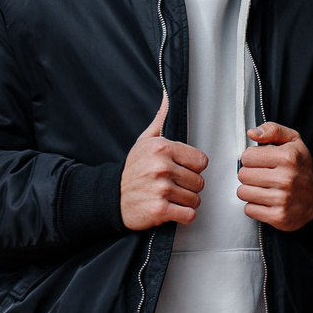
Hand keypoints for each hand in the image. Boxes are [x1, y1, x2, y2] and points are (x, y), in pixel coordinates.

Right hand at [121, 95, 207, 229]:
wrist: (111, 197)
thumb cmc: (132, 169)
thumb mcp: (144, 140)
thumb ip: (161, 119)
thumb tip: (168, 96)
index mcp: (162, 148)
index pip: (201, 161)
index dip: (193, 168)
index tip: (181, 170)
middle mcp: (162, 167)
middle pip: (199, 182)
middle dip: (188, 187)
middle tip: (173, 185)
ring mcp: (161, 189)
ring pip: (195, 200)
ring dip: (185, 202)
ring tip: (170, 197)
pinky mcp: (160, 210)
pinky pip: (189, 215)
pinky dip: (183, 216)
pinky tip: (171, 209)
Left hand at [238, 122, 312, 231]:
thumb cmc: (301, 167)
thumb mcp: (293, 141)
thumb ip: (273, 130)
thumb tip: (253, 133)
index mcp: (287, 157)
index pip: (247, 156)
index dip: (251, 158)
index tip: (259, 161)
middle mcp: (286, 178)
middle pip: (243, 175)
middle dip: (249, 174)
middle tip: (261, 175)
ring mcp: (282, 199)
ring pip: (243, 192)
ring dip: (249, 190)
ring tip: (262, 188)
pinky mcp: (278, 216)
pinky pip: (249, 209)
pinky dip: (254, 206)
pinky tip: (265, 201)